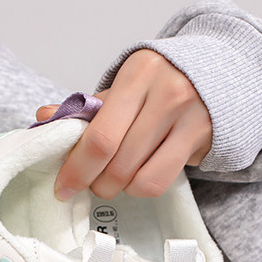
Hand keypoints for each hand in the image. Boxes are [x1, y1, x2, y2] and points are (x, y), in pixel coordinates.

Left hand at [36, 50, 212, 201]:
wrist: (217, 73)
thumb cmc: (161, 83)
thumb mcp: (124, 86)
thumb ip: (87, 107)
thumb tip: (43, 119)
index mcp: (137, 74)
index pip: (99, 136)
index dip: (76, 168)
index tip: (63, 186)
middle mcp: (166, 93)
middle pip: (116, 162)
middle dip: (95, 183)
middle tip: (89, 183)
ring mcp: (188, 117)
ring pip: (138, 177)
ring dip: (119, 188)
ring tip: (116, 177)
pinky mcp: (202, 138)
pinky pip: (160, 181)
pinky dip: (141, 186)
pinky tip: (139, 175)